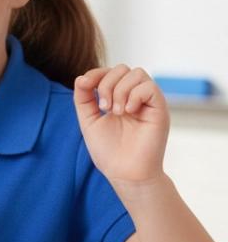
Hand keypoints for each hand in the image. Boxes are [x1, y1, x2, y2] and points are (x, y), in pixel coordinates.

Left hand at [73, 65, 169, 188]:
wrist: (124, 173)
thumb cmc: (108, 150)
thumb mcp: (88, 120)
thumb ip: (83, 98)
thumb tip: (82, 77)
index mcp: (118, 97)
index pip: (109, 71)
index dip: (95, 73)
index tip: (85, 86)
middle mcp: (134, 97)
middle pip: (122, 68)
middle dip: (106, 83)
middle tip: (103, 108)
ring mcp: (148, 102)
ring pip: (136, 73)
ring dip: (119, 90)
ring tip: (115, 112)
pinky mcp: (160, 110)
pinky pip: (150, 87)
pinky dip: (134, 95)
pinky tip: (127, 111)